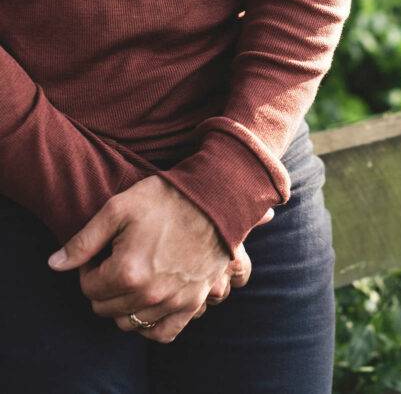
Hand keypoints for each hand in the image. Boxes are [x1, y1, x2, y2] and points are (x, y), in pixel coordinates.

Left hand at [47, 175, 271, 342]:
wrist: (215, 198)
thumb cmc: (165, 198)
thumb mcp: (118, 208)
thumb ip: (83, 241)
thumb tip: (55, 266)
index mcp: (127, 271)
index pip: (88, 288)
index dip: (89, 269)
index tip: (102, 252)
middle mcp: (149, 293)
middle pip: (106, 308)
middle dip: (104, 287)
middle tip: (115, 261)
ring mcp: (173, 300)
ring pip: (129, 323)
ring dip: (123, 305)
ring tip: (132, 278)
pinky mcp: (193, 301)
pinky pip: (163, 333)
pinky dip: (150, 326)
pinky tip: (147, 306)